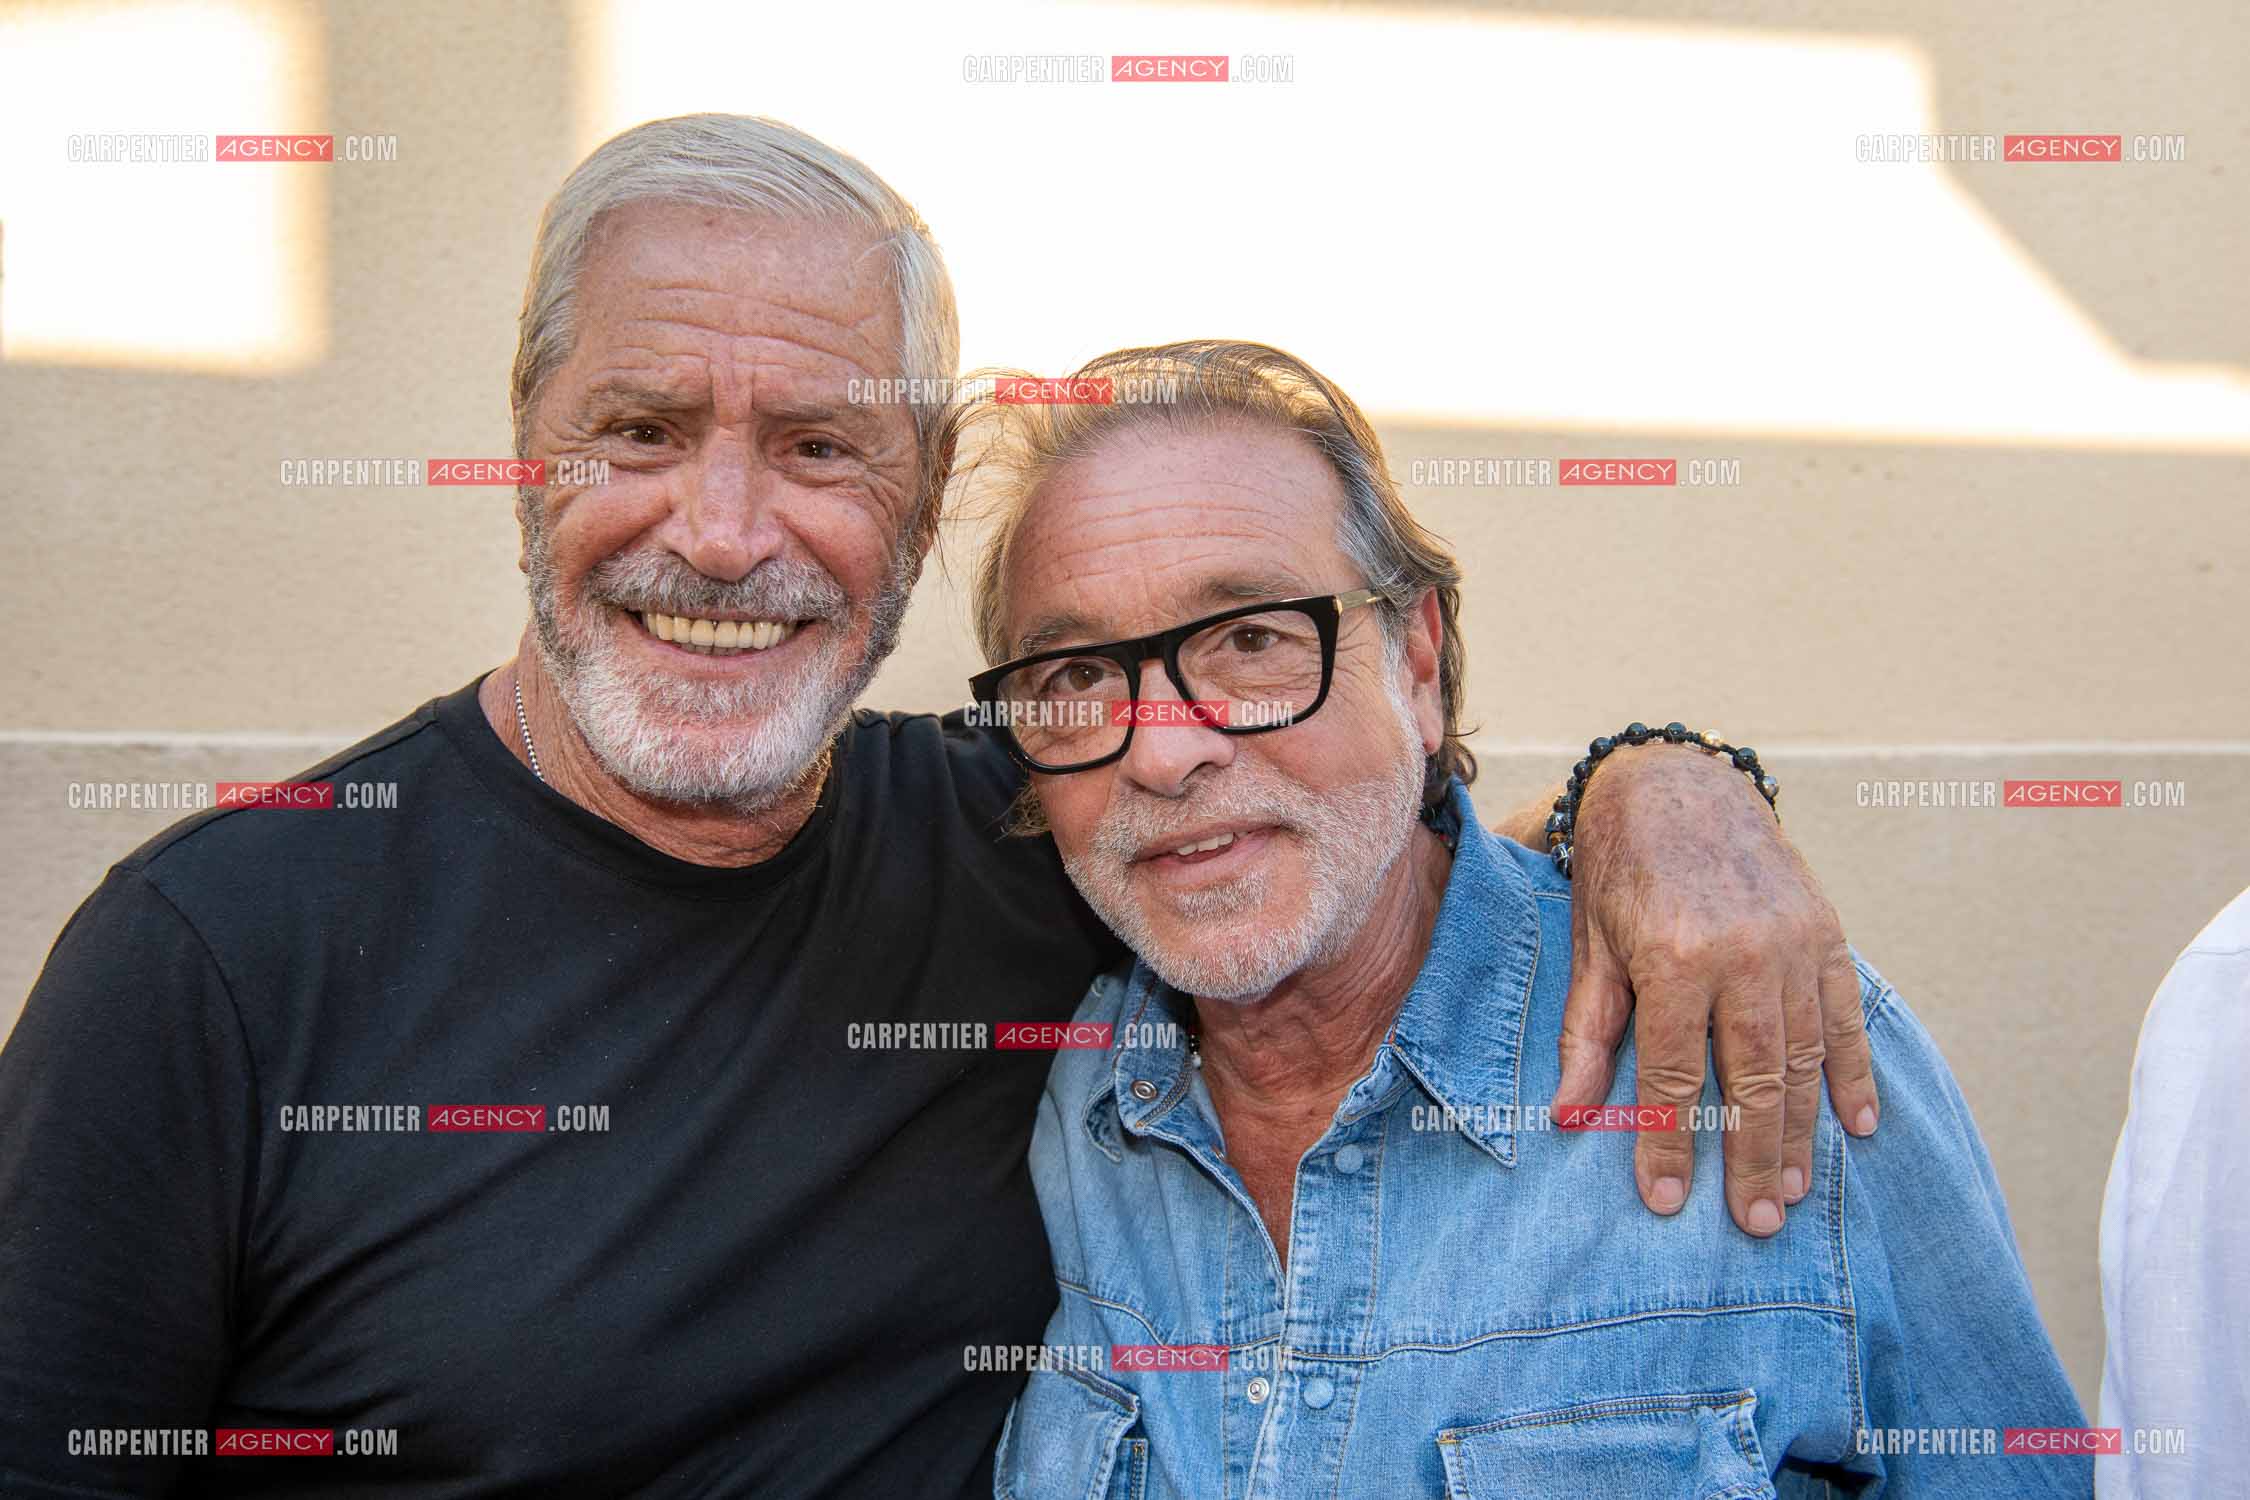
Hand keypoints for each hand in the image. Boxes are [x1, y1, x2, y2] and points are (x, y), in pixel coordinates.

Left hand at [1552, 743, 1877, 1236]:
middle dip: (1750, 1157)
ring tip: (1791, 1194)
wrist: (1678, 783)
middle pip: (1754, 1078)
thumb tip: (1570, 1115)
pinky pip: (1844, 1017)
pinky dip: (1854, 1074)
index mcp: (1675, 958)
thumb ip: (1588, 1030)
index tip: (1667, 1203)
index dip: (1668, 1143)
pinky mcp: (1824, 933)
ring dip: (1802, 1132)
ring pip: (1806, 1058)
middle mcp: (1742, 955)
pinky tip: (1857, 1127)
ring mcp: (1791, 944)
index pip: (1674, 1074)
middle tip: (1756, 1224)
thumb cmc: (1620, 868)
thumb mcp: (1589, 943)